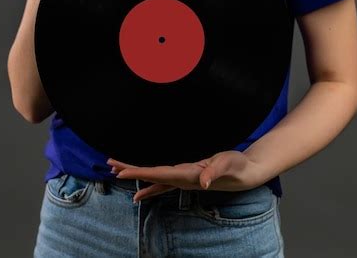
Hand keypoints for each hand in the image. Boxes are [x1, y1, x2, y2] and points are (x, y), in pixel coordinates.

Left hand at [106, 151, 264, 202]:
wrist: (245, 174)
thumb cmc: (237, 166)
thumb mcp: (227, 163)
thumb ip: (215, 171)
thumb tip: (203, 183)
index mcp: (188, 175)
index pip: (158, 174)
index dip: (139, 173)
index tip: (121, 172)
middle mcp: (182, 179)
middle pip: (151, 176)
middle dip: (130, 172)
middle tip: (110, 166)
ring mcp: (183, 180)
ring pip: (154, 178)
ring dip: (137, 175)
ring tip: (117, 173)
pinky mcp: (187, 177)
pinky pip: (163, 182)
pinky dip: (150, 185)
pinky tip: (140, 192)